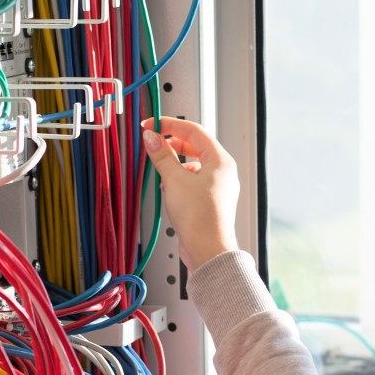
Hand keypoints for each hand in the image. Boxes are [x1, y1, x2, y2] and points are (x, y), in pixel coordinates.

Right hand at [141, 117, 239, 271]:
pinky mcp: (210, 201)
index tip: (151, 125)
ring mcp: (218, 187)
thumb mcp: (174, 180)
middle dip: (171, 144)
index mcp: (221, 161)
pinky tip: (168, 190)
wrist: (207, 250)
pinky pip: (192, 182)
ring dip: (174, 165)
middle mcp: (223, 172)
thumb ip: (161, 155)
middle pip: (195, 146)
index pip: (194, 131)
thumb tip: (152, 138)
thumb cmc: (200, 218)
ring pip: (192, 165)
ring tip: (161, 171)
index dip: (170, 125)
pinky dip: (179, 181)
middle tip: (152, 142)